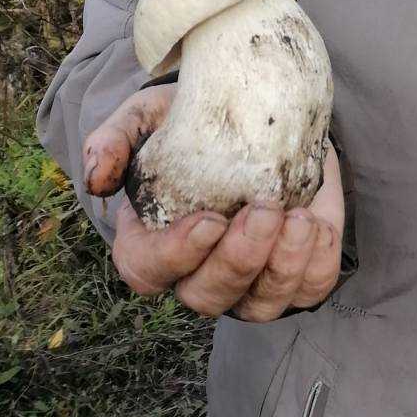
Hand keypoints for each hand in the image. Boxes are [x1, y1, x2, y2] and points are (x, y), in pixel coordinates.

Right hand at [82, 85, 344, 319]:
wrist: (251, 112)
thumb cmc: (189, 122)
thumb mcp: (146, 118)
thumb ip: (114, 140)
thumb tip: (97, 179)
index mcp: (152, 243)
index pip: (149, 271)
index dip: (177, 255)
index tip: (209, 220)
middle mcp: (198, 273)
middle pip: (209, 295)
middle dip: (240, 259)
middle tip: (263, 209)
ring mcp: (249, 281)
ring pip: (262, 304)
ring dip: (284, 267)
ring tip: (300, 220)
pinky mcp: (297, 270)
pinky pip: (310, 288)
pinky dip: (317, 263)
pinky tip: (318, 225)